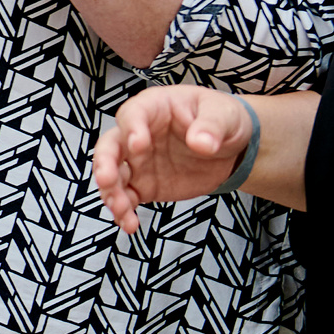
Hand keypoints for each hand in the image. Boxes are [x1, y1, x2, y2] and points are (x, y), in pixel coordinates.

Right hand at [93, 85, 254, 234]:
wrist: (228, 145)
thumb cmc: (220, 118)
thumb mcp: (223, 115)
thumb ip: (211, 127)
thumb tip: (201, 143)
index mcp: (154, 108)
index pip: (133, 114)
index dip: (131, 128)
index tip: (138, 145)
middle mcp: (137, 134)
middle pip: (111, 146)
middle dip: (105, 163)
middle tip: (107, 179)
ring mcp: (138, 162)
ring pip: (113, 175)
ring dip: (111, 193)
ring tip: (121, 209)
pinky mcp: (145, 185)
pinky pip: (127, 198)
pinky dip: (124, 212)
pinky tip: (129, 224)